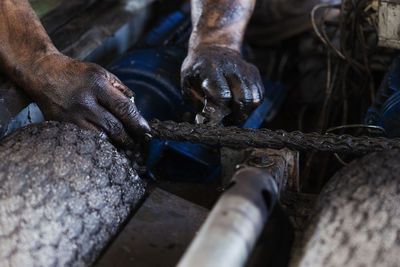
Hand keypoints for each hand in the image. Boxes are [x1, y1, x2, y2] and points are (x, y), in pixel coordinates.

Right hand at [25, 54, 150, 147]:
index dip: (138, 123)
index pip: (124, 108)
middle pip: (114, 127)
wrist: (43, 74)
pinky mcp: (61, 126)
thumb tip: (137, 111)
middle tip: (140, 142)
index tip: (146, 132)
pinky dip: (100, 143)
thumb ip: (122, 90)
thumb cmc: (78, 74)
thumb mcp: (103, 73)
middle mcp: (84, 102)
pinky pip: (86, 140)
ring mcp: (71, 116)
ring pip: (101, 138)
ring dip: (117, 144)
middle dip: (130, 138)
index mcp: (97, 85)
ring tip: (126, 145)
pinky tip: (108, 145)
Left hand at [181, 46, 263, 124]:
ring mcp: (245, 69)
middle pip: (242, 98)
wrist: (213, 48)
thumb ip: (195, 102)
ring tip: (232, 117)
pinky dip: (250, 107)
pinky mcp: (254, 73)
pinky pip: (258, 96)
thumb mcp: (187, 83)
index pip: (222, 94)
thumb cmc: (197, 71)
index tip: (215, 119)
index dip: (220, 111)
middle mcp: (231, 67)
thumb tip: (207, 119)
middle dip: (235, 117)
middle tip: (227, 122)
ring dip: (243, 114)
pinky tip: (238, 107)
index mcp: (210, 68)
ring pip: (253, 99)